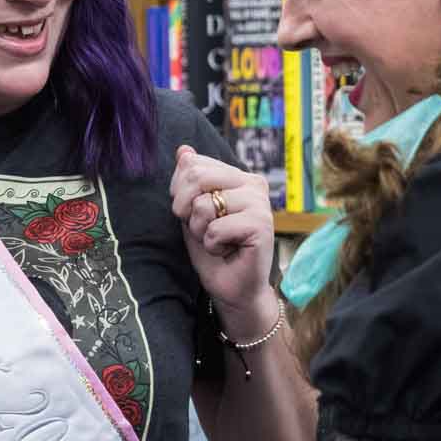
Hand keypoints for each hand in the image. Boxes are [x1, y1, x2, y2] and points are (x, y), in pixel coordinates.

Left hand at [170, 146, 275, 323]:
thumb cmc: (215, 251)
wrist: (234, 289)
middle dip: (185, 209)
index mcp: (237, 176)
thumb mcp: (192, 212)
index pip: (192, 163)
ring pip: (204, 205)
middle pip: (197, 176)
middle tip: (202, 230)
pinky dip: (212, 245)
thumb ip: (189, 181)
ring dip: (200, 231)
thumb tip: (183, 150)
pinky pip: (215, 229)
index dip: (178, 191)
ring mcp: (260, 202)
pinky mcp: (262, 224)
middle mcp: (253, 183)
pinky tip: (228, 251)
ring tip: (218, 241)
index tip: (191, 213)